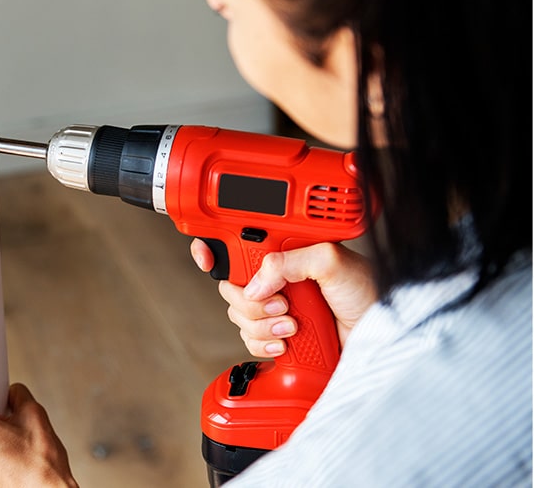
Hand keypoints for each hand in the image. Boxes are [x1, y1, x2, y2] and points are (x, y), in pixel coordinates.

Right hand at [190, 239, 375, 356]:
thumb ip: (290, 261)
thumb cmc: (369, 292)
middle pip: (231, 287)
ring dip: (263, 325)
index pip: (237, 244)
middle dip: (251, 301)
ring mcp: (275, 307)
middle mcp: (276, 278)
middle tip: (281, 304)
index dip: (215, 249)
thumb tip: (254, 284)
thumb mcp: (332, 262)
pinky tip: (287, 343)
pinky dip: (264, 344)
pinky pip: (249, 340)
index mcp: (284, 252)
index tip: (207, 257)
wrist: (382, 335)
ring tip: (294, 325)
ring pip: (238, 316)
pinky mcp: (277, 334)